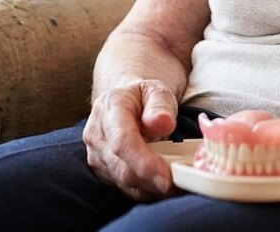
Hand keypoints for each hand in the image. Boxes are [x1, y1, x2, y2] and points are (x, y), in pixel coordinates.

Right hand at [83, 79, 179, 200]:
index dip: (144, 163)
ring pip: (127, 184)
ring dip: (154, 187)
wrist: (124, 102)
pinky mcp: (105, 173)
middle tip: (183, 182)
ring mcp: (98, 157)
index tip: (166, 178)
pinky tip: (167, 183)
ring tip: (180, 181)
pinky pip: (129, 189)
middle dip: (154, 181)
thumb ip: (160, 105)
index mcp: (109, 111)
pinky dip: (150, 190)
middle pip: (123, 169)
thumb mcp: (156, 90)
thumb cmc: (142, 97)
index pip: (122, 142)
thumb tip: (162, 123)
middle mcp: (97, 136)